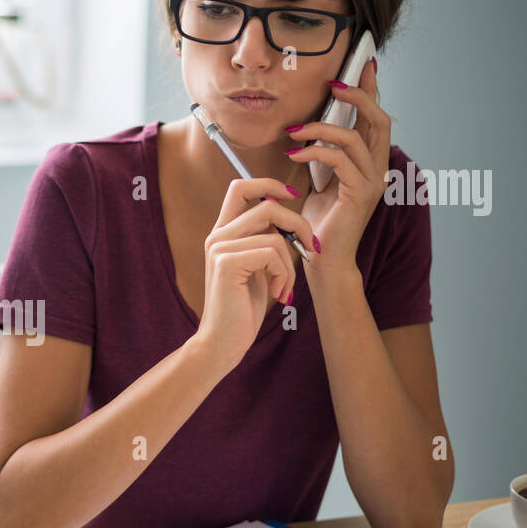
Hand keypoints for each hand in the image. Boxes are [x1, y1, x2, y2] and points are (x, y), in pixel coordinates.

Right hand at [193, 177, 319, 370]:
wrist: (223, 343)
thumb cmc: (242, 309)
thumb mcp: (257, 269)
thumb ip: (265, 241)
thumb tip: (291, 220)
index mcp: (222, 234)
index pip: (240, 187)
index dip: (269, 184)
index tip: (292, 196)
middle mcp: (217, 236)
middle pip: (268, 206)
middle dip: (298, 225)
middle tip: (309, 248)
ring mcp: (219, 248)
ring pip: (274, 234)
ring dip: (291, 261)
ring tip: (285, 285)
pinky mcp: (227, 263)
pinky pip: (272, 253)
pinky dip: (284, 274)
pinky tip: (277, 293)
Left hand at [282, 57, 390, 272]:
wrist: (322, 260)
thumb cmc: (317, 222)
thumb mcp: (319, 181)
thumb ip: (323, 156)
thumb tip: (307, 130)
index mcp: (369, 163)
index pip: (375, 119)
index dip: (372, 91)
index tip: (363, 65)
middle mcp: (378, 169)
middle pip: (379, 120)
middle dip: (358, 96)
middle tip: (334, 84)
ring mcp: (372, 181)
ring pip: (356, 137)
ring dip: (322, 127)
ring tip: (294, 131)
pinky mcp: (360, 194)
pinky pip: (340, 159)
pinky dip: (315, 151)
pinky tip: (294, 154)